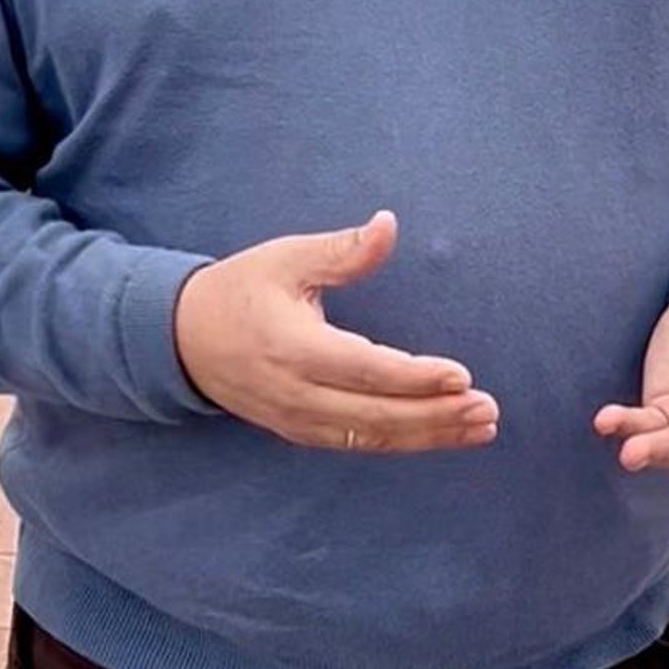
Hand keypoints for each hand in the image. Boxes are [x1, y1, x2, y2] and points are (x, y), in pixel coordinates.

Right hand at [173, 212, 497, 454]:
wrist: (181, 340)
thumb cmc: (240, 290)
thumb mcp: (286, 258)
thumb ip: (342, 251)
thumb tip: (388, 225)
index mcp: (294, 348)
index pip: (365, 370)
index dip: (415, 377)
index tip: (461, 375)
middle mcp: (297, 394)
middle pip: (376, 415)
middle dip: (436, 416)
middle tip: (487, 410)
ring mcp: (298, 420)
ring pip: (372, 436)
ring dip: (429, 436)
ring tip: (480, 427)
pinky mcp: (302, 432)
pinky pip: (359, 443)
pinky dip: (403, 442)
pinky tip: (441, 434)